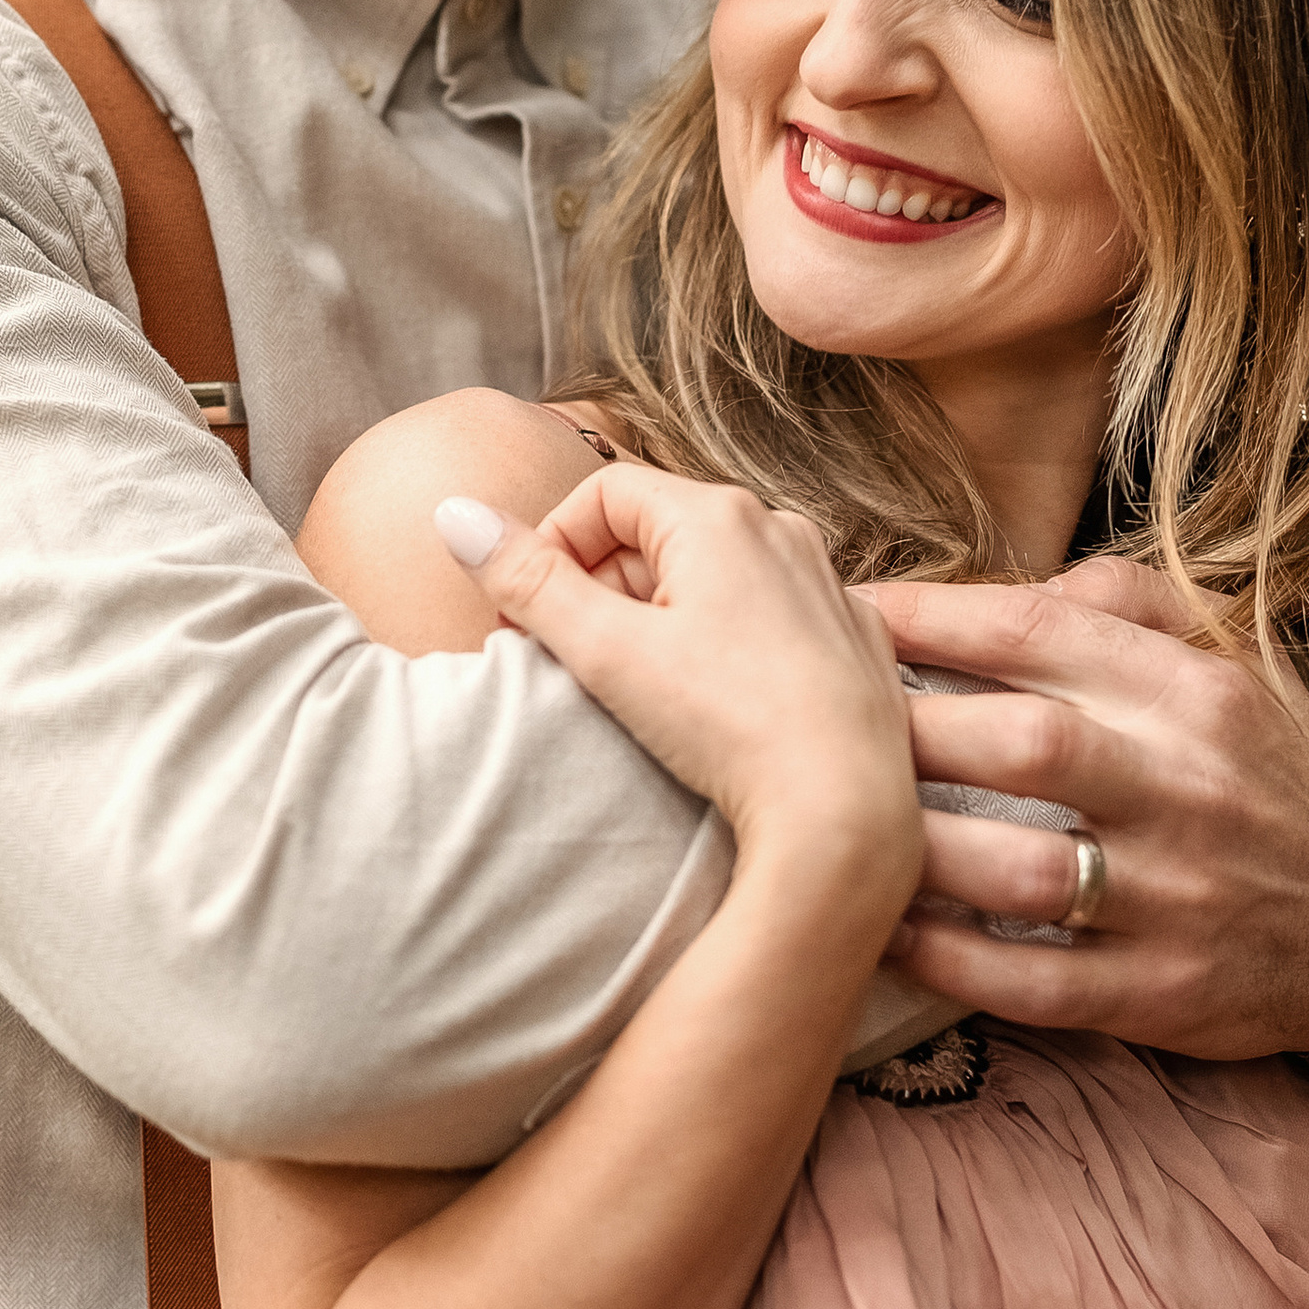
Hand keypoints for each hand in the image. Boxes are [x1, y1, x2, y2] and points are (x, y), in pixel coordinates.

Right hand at [436, 467, 919, 901]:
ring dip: (662, 621)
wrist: (846, 814)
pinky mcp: (854, 641)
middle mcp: (782, 531)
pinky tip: (716, 711)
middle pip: (658, 535)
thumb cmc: (727, 726)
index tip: (528, 621)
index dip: (551, 549)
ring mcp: (827, 585)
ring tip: (644, 696)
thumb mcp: (606, 652)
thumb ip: (527, 581)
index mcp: (719, 517)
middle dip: (603, 591)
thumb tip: (454, 515)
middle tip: (575, 666)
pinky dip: (727, 648)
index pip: (603, 494)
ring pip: (715, 580)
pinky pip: (770, 621)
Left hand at [865, 563, 1308, 1062]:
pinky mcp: (1163, 993)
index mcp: (1195, 694)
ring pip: (1019, 866)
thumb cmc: (1273, 775)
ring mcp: (1176, 897)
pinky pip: (1032, 981)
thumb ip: (1126, 606)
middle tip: (811, 717)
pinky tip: (881, 929)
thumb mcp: (1229, 663)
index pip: (1040, 634)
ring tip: (825, 825)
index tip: (843, 609)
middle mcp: (1187, 787)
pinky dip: (946, 958)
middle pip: (1020, 744)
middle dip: (903, 728)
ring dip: (910, 847)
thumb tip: (1016, 588)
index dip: (927, 618)